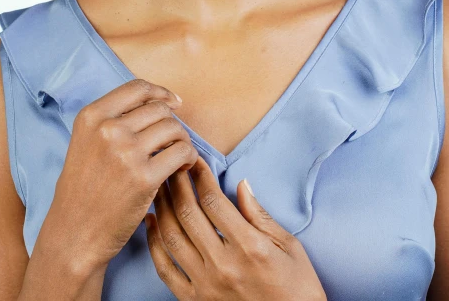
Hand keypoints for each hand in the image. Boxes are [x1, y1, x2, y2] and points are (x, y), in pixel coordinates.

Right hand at [40, 79, 198, 277]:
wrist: (74, 233)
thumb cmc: (83, 189)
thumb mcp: (86, 142)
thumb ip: (114, 119)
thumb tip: (158, 101)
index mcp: (92, 116)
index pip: (137, 88)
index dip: (160, 93)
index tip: (172, 102)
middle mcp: (108, 129)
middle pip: (159, 109)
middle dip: (171, 123)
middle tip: (173, 140)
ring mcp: (126, 152)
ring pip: (173, 128)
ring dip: (182, 140)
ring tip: (177, 155)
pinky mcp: (145, 177)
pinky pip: (182, 152)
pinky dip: (189, 158)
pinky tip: (183, 167)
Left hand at [145, 155, 326, 300]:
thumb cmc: (297, 287)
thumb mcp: (289, 246)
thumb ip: (260, 215)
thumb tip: (241, 184)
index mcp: (249, 247)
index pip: (214, 201)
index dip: (201, 176)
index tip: (195, 160)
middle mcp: (223, 265)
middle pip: (188, 214)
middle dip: (177, 184)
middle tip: (172, 164)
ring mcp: (206, 285)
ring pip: (172, 237)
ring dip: (162, 207)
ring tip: (160, 186)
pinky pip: (165, 269)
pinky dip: (154, 243)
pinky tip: (151, 221)